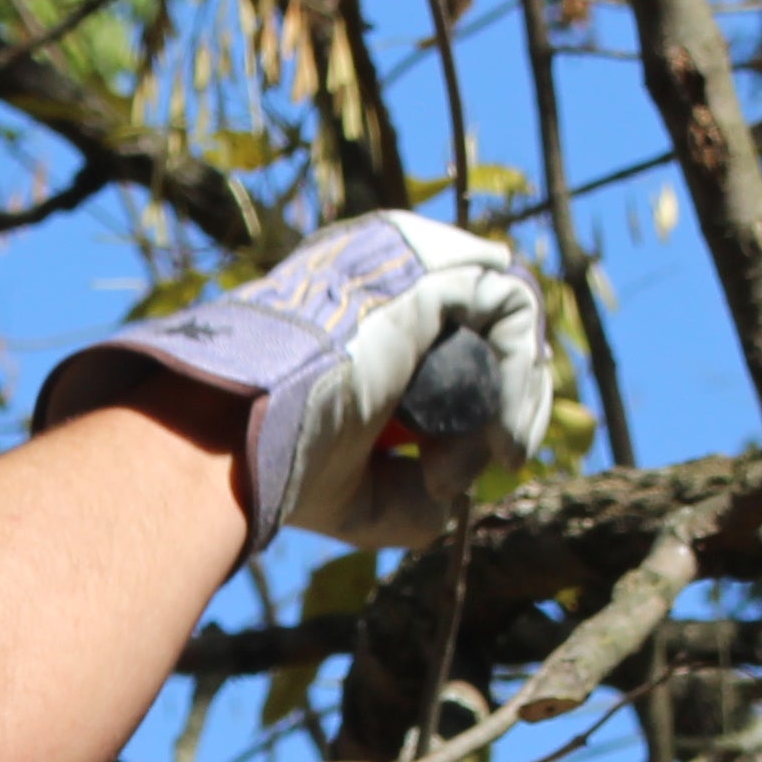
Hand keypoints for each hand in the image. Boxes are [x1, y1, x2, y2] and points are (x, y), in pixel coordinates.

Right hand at [33, 211, 554, 550]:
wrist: (241, 429)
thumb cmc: (286, 462)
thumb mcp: (363, 494)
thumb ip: (413, 495)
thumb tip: (450, 497)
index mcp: (361, 315)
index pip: (453, 338)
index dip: (483, 401)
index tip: (472, 466)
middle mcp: (385, 278)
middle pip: (486, 325)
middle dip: (509, 398)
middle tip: (504, 458)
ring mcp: (404, 264)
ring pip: (504, 317)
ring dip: (515, 396)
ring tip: (490, 454)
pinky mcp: (427, 267)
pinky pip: (511, 307)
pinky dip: (520, 377)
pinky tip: (499, 435)